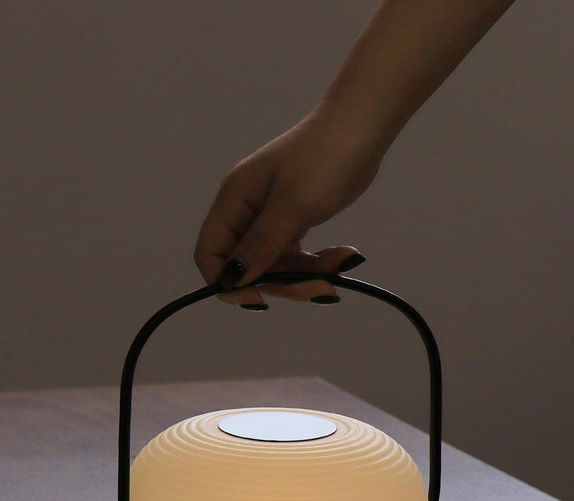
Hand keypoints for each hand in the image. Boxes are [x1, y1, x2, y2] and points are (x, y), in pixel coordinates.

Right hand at [194, 113, 383, 305]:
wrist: (363, 127)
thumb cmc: (324, 159)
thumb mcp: (292, 206)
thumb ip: (260, 245)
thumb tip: (231, 280)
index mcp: (234, 202)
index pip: (211, 254)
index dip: (228, 283)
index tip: (260, 299)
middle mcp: (246, 211)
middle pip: (249, 267)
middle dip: (284, 282)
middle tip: (321, 287)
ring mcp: (270, 216)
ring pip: (277, 265)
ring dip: (308, 274)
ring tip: (341, 264)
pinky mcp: (294, 219)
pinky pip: (297, 254)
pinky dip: (318, 262)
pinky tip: (344, 255)